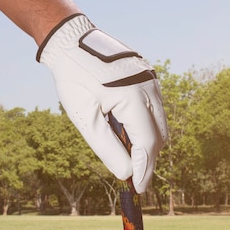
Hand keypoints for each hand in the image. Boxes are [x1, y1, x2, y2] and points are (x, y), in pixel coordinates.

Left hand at [37, 14, 167, 192]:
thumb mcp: (85, 118)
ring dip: (147, 140)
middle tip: (133, 175)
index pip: (147, 144)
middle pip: (159, 135)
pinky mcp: (147, 73)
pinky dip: (144, 122)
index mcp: (134, 98)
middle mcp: (150, 87)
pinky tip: (126, 128)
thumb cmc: (74, 79)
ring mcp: (151, 78)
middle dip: (148, 157)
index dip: (144, 169)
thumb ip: (107, 148)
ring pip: (159, 120)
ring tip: (127, 153)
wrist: (70, 40)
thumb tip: (126, 174)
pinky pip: (153, 105)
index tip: (139, 188)